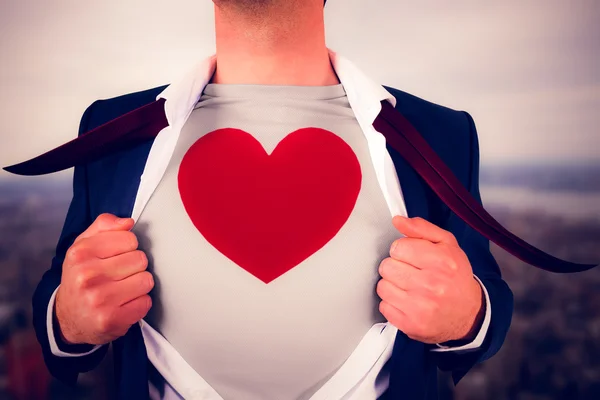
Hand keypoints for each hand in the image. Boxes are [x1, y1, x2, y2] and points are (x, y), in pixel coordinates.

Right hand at [55, 213, 153, 345]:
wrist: (67, 318)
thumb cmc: (80, 277)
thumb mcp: (83, 246)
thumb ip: (104, 226)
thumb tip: (128, 222)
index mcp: (81, 254)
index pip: (129, 239)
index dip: (128, 247)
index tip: (117, 256)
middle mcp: (87, 276)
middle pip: (140, 259)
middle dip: (134, 266)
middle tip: (119, 275)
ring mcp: (99, 300)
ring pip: (146, 280)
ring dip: (139, 285)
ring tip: (123, 289)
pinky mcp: (112, 319)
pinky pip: (146, 302)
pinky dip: (139, 303)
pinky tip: (124, 304)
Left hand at [376, 216, 483, 343]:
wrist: (468, 314)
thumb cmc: (456, 277)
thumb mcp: (447, 245)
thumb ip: (421, 229)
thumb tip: (398, 220)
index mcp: (441, 261)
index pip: (398, 247)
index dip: (403, 250)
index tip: (412, 256)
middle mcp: (431, 284)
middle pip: (387, 266)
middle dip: (396, 267)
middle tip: (411, 272)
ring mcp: (420, 307)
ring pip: (382, 286)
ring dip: (392, 285)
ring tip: (409, 287)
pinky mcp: (410, 324)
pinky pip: (384, 306)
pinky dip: (392, 303)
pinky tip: (407, 301)